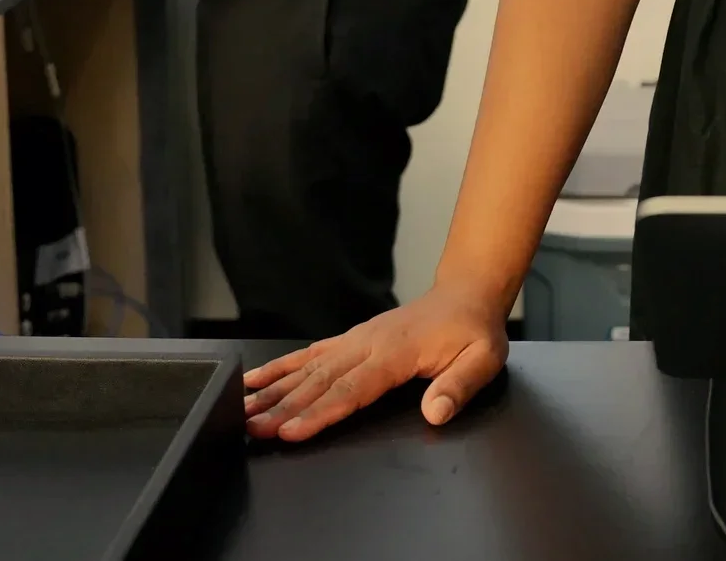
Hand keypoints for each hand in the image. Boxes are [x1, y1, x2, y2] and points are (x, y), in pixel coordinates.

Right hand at [243, 282, 508, 442]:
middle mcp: (368, 344)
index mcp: (396, 353)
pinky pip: (309, 354)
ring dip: (274, 390)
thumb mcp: (483, 359)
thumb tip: (435, 412)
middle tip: (252, 429)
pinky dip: (280, 368)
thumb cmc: (474, 331)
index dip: (320, 412)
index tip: (291, 431)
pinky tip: (256, 381)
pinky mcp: (350, 339)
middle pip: (320, 381)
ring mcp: (355, 340)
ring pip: (308, 368)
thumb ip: (458, 386)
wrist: (466, 294)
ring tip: (242, 410)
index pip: (352, 389)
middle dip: (283, 407)